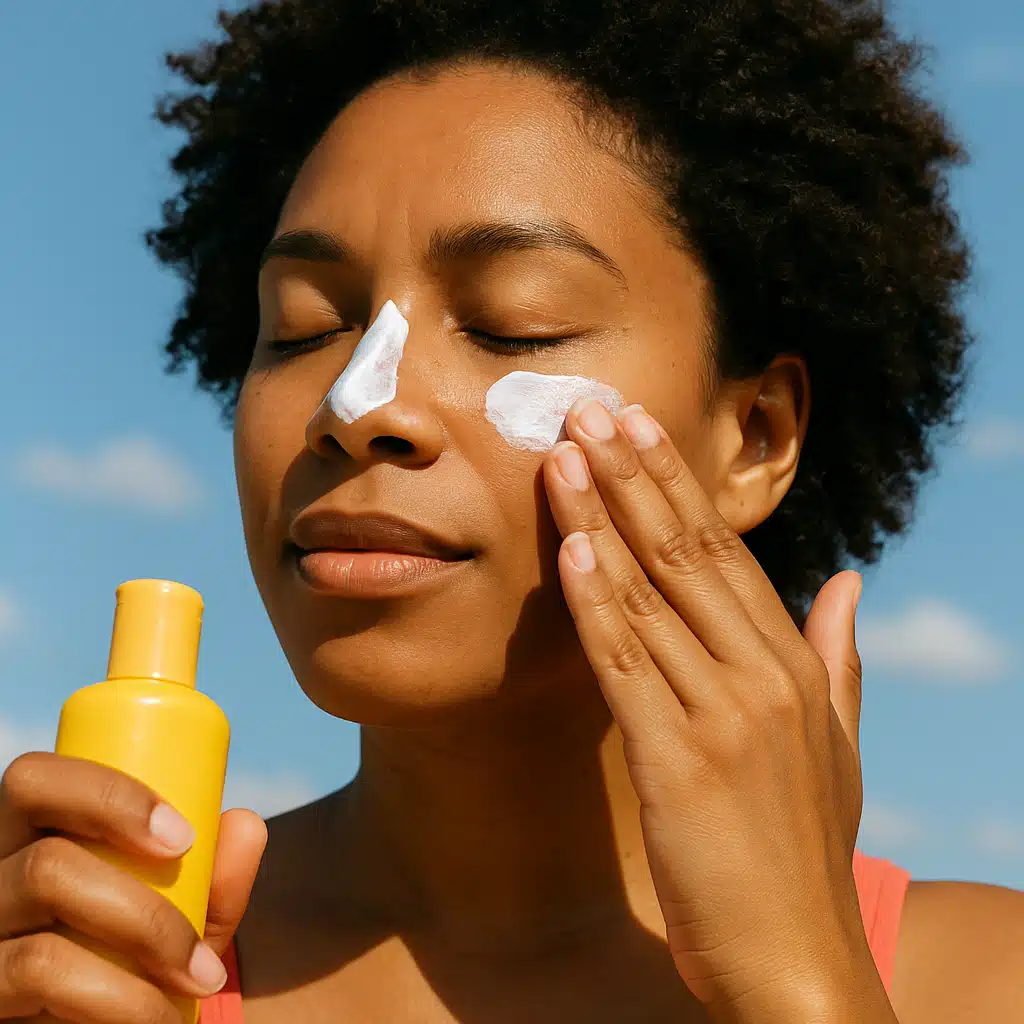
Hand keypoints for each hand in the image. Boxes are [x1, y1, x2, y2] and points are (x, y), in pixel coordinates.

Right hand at [0, 752, 265, 1021]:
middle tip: (203, 954)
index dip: (111, 797)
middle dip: (143, 912)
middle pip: (46, 867)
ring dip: (139, 972)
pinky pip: (34, 986)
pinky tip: (158, 1020)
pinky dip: (116, 1005)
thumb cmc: (143, 960)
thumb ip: (218, 875)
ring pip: (42, 950)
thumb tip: (246, 824)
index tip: (185, 839)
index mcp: (25, 836)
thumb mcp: (189, 918)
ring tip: (198, 988)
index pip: (37, 781)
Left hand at [543, 399, 891, 1020]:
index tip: (638, 428)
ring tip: (565, 453)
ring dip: (602, 516)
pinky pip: (627, 662)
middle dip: (634, 473)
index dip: (676, 485)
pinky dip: (596, 599)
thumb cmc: (802, 851)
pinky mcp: (679, 760)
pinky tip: (568, 548)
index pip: (726, 551)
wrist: (798, 962)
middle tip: (591, 407)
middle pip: (688, 551)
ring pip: (652, 591)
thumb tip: (845, 580)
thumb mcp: (835, 745)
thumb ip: (838, 657)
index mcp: (793, 663)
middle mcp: (763, 673)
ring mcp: (724, 713)